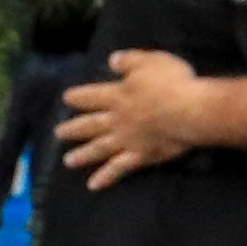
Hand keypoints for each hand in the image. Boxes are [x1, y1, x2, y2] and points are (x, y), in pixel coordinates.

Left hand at [52, 48, 222, 189]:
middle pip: (90, 124)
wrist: (188, 111)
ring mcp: (127, 140)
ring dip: (82, 155)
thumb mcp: (150, 61)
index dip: (79, 97)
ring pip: (99, 148)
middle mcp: (117, 119)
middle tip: (57, 133)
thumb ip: (129, 61)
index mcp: (118, 95)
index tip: (66, 99)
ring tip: (68, 161)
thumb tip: (112, 60)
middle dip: (73, 129)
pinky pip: (119, 169)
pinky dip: (105, 177)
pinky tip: (93, 185)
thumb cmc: (172, 83)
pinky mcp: (140, 156)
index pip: (92, 96)